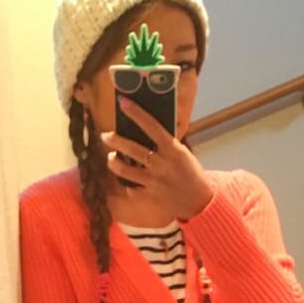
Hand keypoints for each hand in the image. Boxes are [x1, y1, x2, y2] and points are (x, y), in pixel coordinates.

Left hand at [102, 98, 213, 219]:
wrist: (198, 199)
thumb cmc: (190, 173)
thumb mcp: (181, 153)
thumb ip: (165, 144)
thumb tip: (147, 130)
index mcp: (172, 149)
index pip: (151, 126)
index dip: (136, 113)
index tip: (123, 103)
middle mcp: (161, 163)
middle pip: (132, 148)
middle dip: (115, 140)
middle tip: (105, 135)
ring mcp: (153, 181)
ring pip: (125, 170)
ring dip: (114, 162)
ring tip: (111, 158)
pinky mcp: (149, 196)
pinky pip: (131, 188)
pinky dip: (126, 183)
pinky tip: (125, 179)